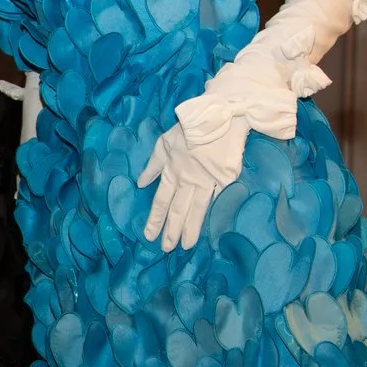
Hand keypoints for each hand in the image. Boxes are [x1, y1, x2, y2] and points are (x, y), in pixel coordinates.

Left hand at [136, 116, 244, 251]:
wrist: (221, 117)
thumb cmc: (190, 130)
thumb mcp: (163, 143)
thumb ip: (152, 166)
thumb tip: (140, 184)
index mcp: (172, 171)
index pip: (161, 201)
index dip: (155, 219)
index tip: (149, 236)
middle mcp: (188, 179)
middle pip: (178, 210)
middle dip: (171, 231)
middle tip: (167, 249)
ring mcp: (207, 181)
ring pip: (196, 210)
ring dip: (190, 229)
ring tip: (186, 246)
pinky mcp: (225, 179)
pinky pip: (216, 201)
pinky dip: (211, 215)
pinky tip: (209, 229)